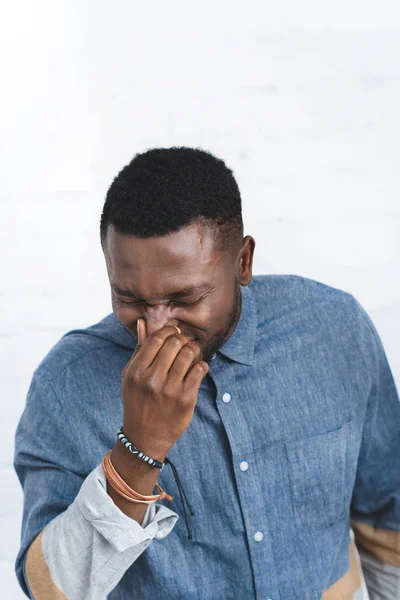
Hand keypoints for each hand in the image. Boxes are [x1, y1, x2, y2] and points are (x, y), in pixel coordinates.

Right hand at [120, 319, 208, 460]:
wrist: (145, 437)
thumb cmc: (137, 401)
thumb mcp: (130, 376)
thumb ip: (139, 349)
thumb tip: (143, 322)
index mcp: (136, 371)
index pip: (156, 338)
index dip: (168, 330)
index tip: (174, 332)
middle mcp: (152, 379)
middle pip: (174, 343)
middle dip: (182, 338)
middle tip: (184, 342)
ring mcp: (170, 389)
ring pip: (189, 354)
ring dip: (193, 350)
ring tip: (192, 354)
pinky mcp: (185, 398)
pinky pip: (199, 370)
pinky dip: (201, 365)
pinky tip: (197, 368)